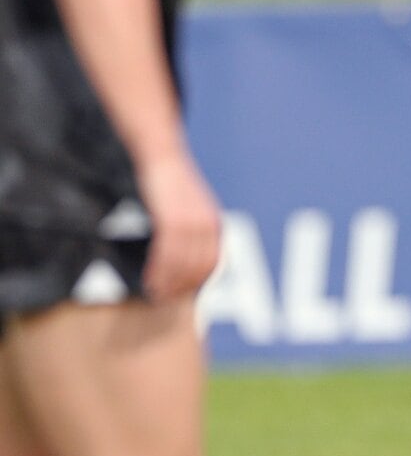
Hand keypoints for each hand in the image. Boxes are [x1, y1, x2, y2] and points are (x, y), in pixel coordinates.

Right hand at [135, 151, 221, 300]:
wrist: (162, 156)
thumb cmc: (172, 185)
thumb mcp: (189, 209)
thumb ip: (191, 231)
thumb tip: (183, 257)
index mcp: (214, 224)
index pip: (212, 264)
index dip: (197, 283)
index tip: (182, 296)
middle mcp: (208, 225)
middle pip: (198, 268)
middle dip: (181, 288)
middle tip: (164, 299)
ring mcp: (191, 222)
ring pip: (182, 264)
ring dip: (168, 283)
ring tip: (155, 294)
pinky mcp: (171, 218)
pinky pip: (168, 252)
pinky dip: (159, 270)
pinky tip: (150, 280)